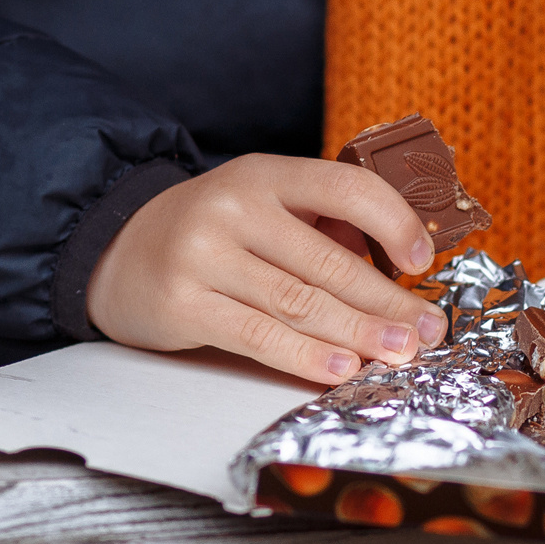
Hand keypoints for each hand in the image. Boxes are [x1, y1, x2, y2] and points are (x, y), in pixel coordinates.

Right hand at [86, 154, 448, 383]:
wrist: (116, 250)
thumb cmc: (211, 234)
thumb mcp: (262, 206)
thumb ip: (320, 226)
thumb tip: (396, 269)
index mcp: (266, 175)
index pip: (345, 187)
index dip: (393, 221)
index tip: (423, 258)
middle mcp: (235, 208)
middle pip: (329, 260)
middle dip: (388, 301)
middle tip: (428, 330)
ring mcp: (205, 256)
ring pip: (300, 302)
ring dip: (359, 333)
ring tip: (400, 353)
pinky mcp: (183, 304)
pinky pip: (258, 335)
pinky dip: (306, 355)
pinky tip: (341, 368)